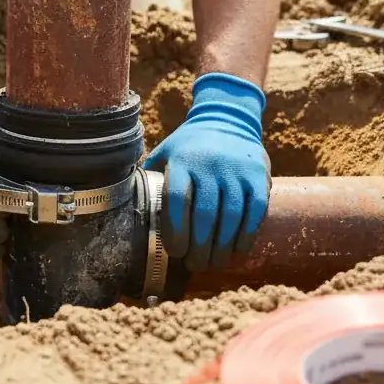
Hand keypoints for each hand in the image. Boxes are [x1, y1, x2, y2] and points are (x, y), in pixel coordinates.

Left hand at [143, 72, 269, 270]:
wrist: (228, 118)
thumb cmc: (190, 146)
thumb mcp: (166, 152)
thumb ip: (150, 176)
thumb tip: (125, 206)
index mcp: (181, 160)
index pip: (176, 199)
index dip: (176, 230)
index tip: (175, 252)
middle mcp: (209, 164)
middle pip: (204, 213)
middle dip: (199, 246)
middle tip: (195, 265)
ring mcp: (236, 170)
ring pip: (231, 216)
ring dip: (221, 247)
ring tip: (213, 263)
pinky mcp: (259, 176)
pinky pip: (255, 211)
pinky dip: (246, 235)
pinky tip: (236, 250)